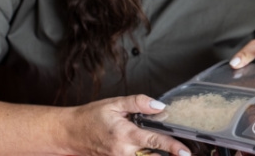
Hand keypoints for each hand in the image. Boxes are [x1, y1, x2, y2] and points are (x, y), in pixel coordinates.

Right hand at [64, 94, 190, 155]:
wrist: (69, 132)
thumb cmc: (90, 117)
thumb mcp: (114, 104)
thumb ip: (138, 103)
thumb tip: (159, 106)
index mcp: (125, 135)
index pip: (154, 141)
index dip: (172, 146)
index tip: (184, 151)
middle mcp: (123, 151)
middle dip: (169, 155)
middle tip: (185, 153)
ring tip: (173, 153)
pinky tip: (154, 152)